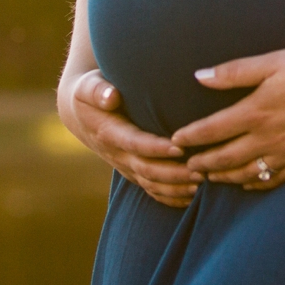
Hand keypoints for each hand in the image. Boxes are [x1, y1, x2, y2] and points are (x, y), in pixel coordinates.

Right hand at [61, 69, 199, 207]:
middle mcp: (117, 155)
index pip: (134, 144)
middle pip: (147, 170)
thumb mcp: (87, 87)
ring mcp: (125, 166)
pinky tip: (193, 196)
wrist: (80, 115)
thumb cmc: (90, 95)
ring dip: (176, 187)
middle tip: (201, 170)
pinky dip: (171, 197)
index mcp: (109, 133)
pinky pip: (151, 190)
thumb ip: (98, 91)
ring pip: (151, 184)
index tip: (180, 146)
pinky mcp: (132, 172)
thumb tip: (111, 97)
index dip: (156, 148)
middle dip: (174, 173)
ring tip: (203, 182)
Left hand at [174, 44, 284, 189]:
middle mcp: (269, 138)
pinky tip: (247, 182)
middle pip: (225, 158)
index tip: (174, 140)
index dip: (190, 137)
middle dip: (201, 163)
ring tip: (209, 177)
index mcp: (256, 111)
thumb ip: (234, 72)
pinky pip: (274, 180)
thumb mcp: (274, 61)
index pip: (212, 130)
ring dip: (223, 177)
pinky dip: (255, 183)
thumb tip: (199, 76)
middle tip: (185, 167)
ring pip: (247, 173)